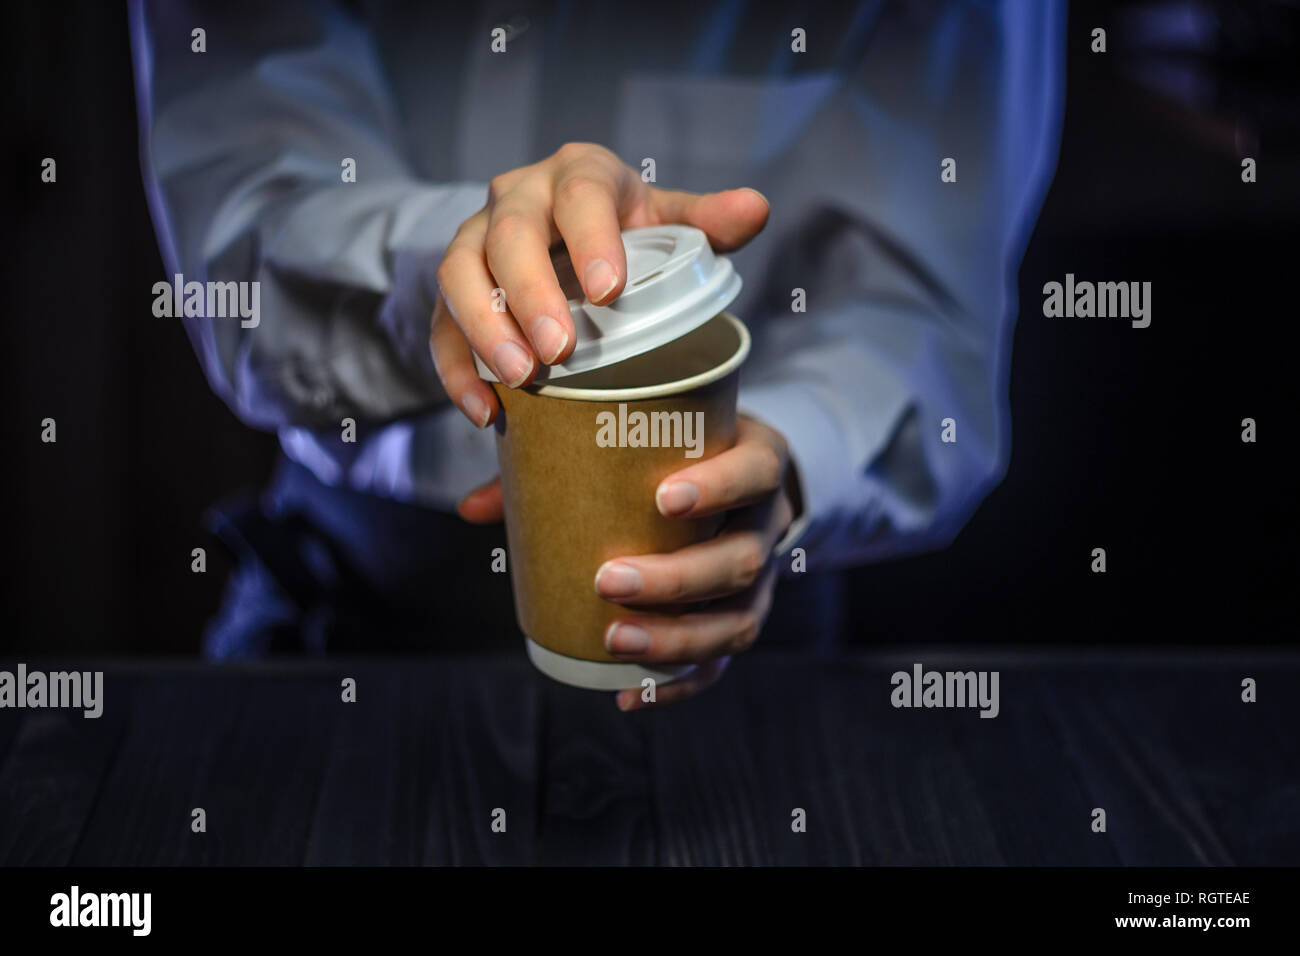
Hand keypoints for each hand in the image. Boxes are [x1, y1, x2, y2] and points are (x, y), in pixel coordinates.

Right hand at [428, 142, 768, 426]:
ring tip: (520, 380)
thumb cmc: (623, 229)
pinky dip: (456, 371)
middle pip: (509, 236)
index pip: (580, 196)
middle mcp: (516, 199)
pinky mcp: (453, 290)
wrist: (560, 234)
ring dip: (484, 329)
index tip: (609, 292)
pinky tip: (485, 412)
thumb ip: (707, 220)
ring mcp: (476, 241)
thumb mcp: (665, 219)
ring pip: (460, 275)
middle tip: (560, 351)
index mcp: (576, 176)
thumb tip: (756, 209)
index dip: (591, 240)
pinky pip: (440, 326)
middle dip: (531, 295)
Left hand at [457, 416, 797, 709]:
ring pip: (738, 619)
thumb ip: (560, 459)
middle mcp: (772, 523)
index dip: (720, 487)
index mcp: (759, 460)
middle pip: (742, 559)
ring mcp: (765, 577)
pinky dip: (679, 683)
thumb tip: (473, 509)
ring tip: (616, 640)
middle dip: (677, 578)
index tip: (664, 500)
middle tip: (609, 579)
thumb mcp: (645, 434)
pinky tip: (632, 695)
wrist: (743, 475)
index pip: (757, 472)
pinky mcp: (746, 616)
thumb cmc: (679, 448)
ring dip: (677, 638)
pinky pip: (724, 661)